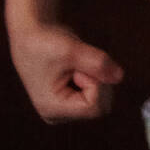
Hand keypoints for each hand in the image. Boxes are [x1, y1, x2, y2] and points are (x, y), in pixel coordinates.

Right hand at [9, 20, 123, 123]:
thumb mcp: (71, 49)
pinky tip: (75, 69)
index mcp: (53, 109)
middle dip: (96, 81)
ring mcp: (64, 109)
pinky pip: (96, 93)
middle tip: (76, 65)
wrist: (29, 34)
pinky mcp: (70, 100)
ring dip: (94, 77)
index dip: (96, 83)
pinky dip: (93, 77)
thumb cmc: (43, 41)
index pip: (94, 106)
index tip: (80, 67)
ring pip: (101, 99)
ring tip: (73, 66)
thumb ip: (98, 63)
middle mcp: (58, 115)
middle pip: (100, 106)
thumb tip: (119, 77)